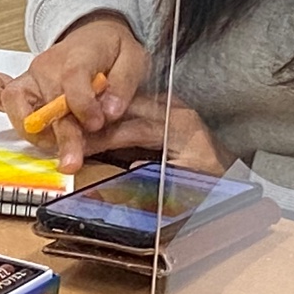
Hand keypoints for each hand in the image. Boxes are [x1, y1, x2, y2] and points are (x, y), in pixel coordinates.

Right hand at [0, 12, 148, 172]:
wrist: (93, 36)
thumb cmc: (110, 50)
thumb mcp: (132, 58)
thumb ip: (124, 83)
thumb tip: (111, 110)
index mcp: (80, 54)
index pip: (73, 77)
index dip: (83, 103)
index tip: (96, 122)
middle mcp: (49, 65)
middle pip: (47, 101)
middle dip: (60, 135)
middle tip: (72, 160)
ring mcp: (32, 77)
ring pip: (17, 104)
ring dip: (34, 132)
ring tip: (54, 150)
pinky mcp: (22, 88)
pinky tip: (8, 117)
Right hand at [81, 93, 233, 177]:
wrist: (228, 174)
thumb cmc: (209, 181)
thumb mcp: (188, 185)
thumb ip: (161, 178)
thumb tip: (133, 165)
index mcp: (179, 125)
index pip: (133, 127)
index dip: (103, 138)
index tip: (78, 147)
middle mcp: (173, 109)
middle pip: (125, 109)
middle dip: (95, 122)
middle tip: (66, 133)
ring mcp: (167, 108)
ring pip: (125, 107)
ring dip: (99, 119)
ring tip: (73, 130)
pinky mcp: (161, 112)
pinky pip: (130, 112)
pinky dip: (110, 120)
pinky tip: (91, 130)